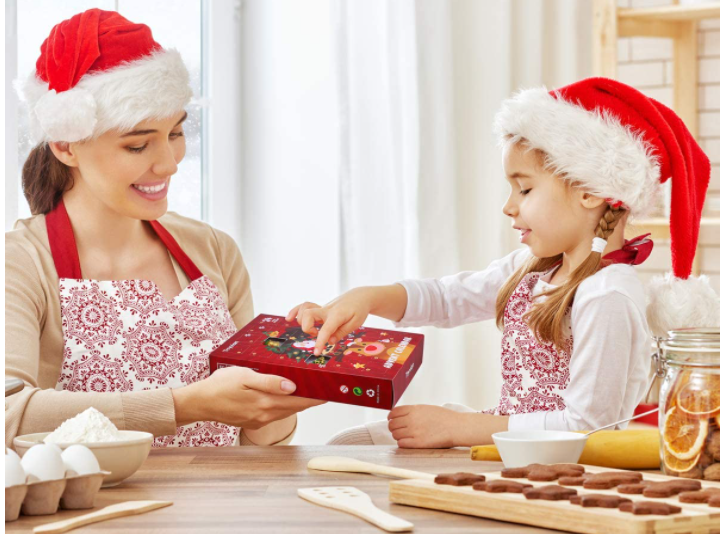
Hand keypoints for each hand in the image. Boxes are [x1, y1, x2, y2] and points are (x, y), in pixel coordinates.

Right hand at [173, 367, 324, 428]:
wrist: (198, 403)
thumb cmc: (219, 385)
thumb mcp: (244, 376)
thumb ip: (269, 382)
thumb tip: (292, 387)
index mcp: (265, 404)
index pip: (298, 401)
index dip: (315, 397)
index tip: (329, 392)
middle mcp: (264, 415)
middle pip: (294, 408)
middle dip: (310, 399)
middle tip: (324, 389)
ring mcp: (258, 420)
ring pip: (285, 411)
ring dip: (298, 403)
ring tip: (309, 392)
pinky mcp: (252, 421)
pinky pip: (274, 413)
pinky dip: (284, 405)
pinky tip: (285, 397)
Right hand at [286, 288, 373, 354]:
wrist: (360, 296)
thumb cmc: (359, 310)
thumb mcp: (356, 323)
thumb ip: (341, 332)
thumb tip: (329, 342)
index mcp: (337, 315)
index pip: (326, 329)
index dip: (320, 342)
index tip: (316, 353)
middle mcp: (327, 310)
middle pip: (308, 315)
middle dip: (308, 328)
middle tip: (318, 334)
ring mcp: (322, 308)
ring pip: (304, 310)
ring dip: (302, 322)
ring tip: (314, 330)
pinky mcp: (320, 308)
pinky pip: (304, 306)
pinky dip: (295, 311)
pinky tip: (289, 318)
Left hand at [387, 405, 462, 447]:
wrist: (456, 427)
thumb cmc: (444, 417)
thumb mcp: (426, 408)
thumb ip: (413, 411)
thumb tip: (400, 415)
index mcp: (414, 409)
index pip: (393, 412)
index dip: (391, 417)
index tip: (391, 419)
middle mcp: (412, 419)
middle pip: (392, 424)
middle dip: (393, 427)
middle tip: (397, 429)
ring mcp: (414, 431)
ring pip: (395, 434)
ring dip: (397, 436)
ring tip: (404, 436)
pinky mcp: (418, 443)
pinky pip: (401, 443)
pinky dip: (402, 443)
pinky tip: (407, 442)